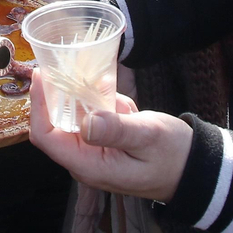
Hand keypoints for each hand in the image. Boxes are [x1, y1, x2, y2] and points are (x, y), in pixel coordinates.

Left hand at [29, 85, 192, 200]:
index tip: (41, 76)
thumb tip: (87, 122)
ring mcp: (93, 153)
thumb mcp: (148, 136)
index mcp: (90, 165)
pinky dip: (96, 101)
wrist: (193, 168)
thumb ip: (117, 130)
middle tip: (56, 63)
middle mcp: (85, 161)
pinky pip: (89, 118)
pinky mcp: (103, 144)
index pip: (47, 136)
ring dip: (76, 96)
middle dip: (53, 95)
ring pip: (71, 119)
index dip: (39, 106)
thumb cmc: (173, 155)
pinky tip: (115, 97)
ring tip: (89, 77)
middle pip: (53, 125)